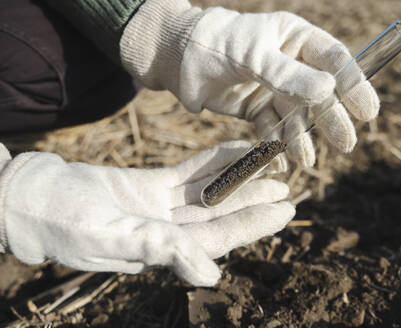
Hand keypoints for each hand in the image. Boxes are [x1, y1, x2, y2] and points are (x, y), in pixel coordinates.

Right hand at [0, 141, 293, 285]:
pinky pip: (187, 173)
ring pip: (208, 192)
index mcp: (161, 250)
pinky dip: (211, 162)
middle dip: (253, 201)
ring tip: (269, 165)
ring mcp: (158, 208)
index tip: (286, 208)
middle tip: (288, 186)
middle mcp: (165, 231)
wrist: (29, 197)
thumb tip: (212, 276)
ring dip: (238, 179)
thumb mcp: (110, 237)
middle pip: (220, 215)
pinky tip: (234, 151)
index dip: (253, 224)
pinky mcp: (148, 186)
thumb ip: (161, 252)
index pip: (218, 237)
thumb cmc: (62, 221)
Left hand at [121, 1, 379, 167]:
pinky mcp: (256, 108)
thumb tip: (330, 91)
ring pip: (296, 115)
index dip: (354, 85)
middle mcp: (289, 63)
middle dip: (330, 119)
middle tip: (345, 144)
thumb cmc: (216, 45)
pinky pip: (272, 128)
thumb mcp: (253, 56)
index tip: (368, 111)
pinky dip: (277, 144)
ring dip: (302, 137)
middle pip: (319, 94)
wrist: (178, 61)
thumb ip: (288, 75)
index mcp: (295, 38)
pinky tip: (282, 159)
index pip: (334, 60)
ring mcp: (273, 87)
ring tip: (306, 159)